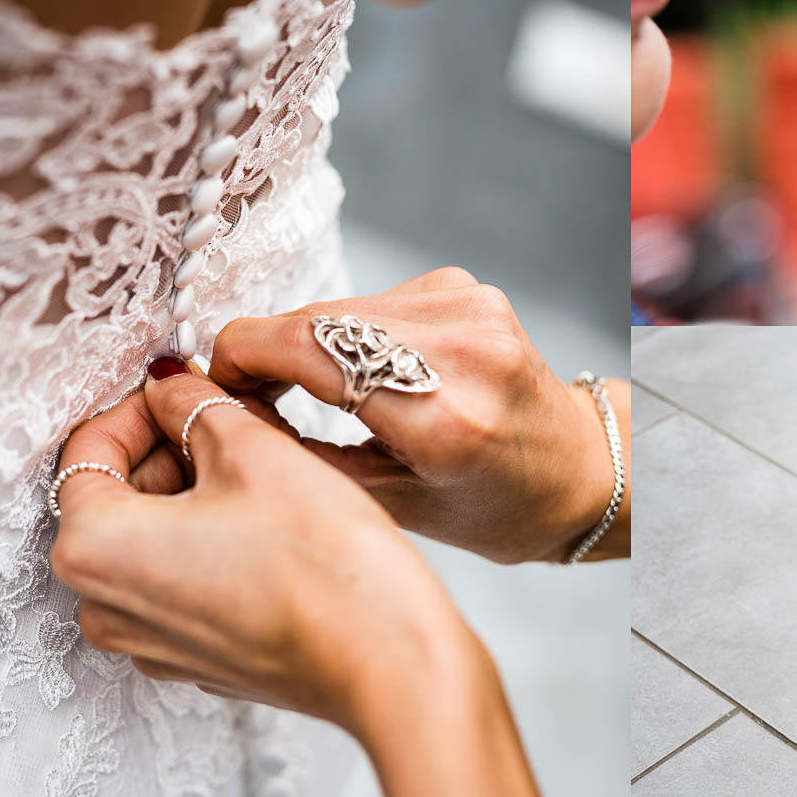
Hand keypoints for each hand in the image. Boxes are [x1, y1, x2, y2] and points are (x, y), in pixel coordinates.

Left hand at [53, 368, 601, 796]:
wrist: (387, 660)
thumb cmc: (322, 564)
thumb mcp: (254, 450)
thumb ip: (194, 405)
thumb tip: (169, 386)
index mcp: (93, 547)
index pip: (88, 448)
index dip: (141, 404)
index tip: (186, 385)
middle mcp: (103, 607)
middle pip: (113, 497)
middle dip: (167, 448)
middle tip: (228, 416)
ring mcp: (149, 644)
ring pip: (149, 542)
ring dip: (191, 494)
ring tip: (257, 465)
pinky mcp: (195, 661)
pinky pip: (178, 584)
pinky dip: (207, 543)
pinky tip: (267, 522)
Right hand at [207, 267, 628, 564]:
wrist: (580, 471)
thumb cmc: (494, 507)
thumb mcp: (391, 506)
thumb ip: (302, 456)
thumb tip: (218, 409)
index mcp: (444, 416)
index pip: (307, 347)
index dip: (241, 358)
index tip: (216, 389)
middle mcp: (464, 348)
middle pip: (315, 322)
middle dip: (266, 354)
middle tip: (248, 399)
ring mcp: (472, 308)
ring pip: (339, 308)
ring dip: (308, 344)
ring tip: (307, 395)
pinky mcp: (470, 289)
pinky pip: (376, 301)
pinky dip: (352, 335)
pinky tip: (367, 374)